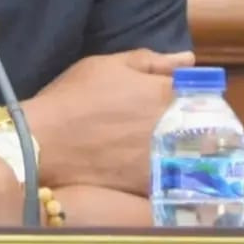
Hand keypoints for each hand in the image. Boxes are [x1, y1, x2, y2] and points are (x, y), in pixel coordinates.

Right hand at [27, 49, 194, 193]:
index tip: (182, 100)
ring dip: (184, 150)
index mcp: (164, 92)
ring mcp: (163, 157)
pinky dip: (170, 174)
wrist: (44, 142)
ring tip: (165, 149)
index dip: (193, 95)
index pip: (199, 92)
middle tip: (172, 125)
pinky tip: (154, 170)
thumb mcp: (108, 65)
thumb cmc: (73, 97)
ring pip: (190, 154)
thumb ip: (151, 61)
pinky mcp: (151, 184)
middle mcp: (171, 125)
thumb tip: (188, 60)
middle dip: (192, 124)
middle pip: (199, 125)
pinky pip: (173, 178)